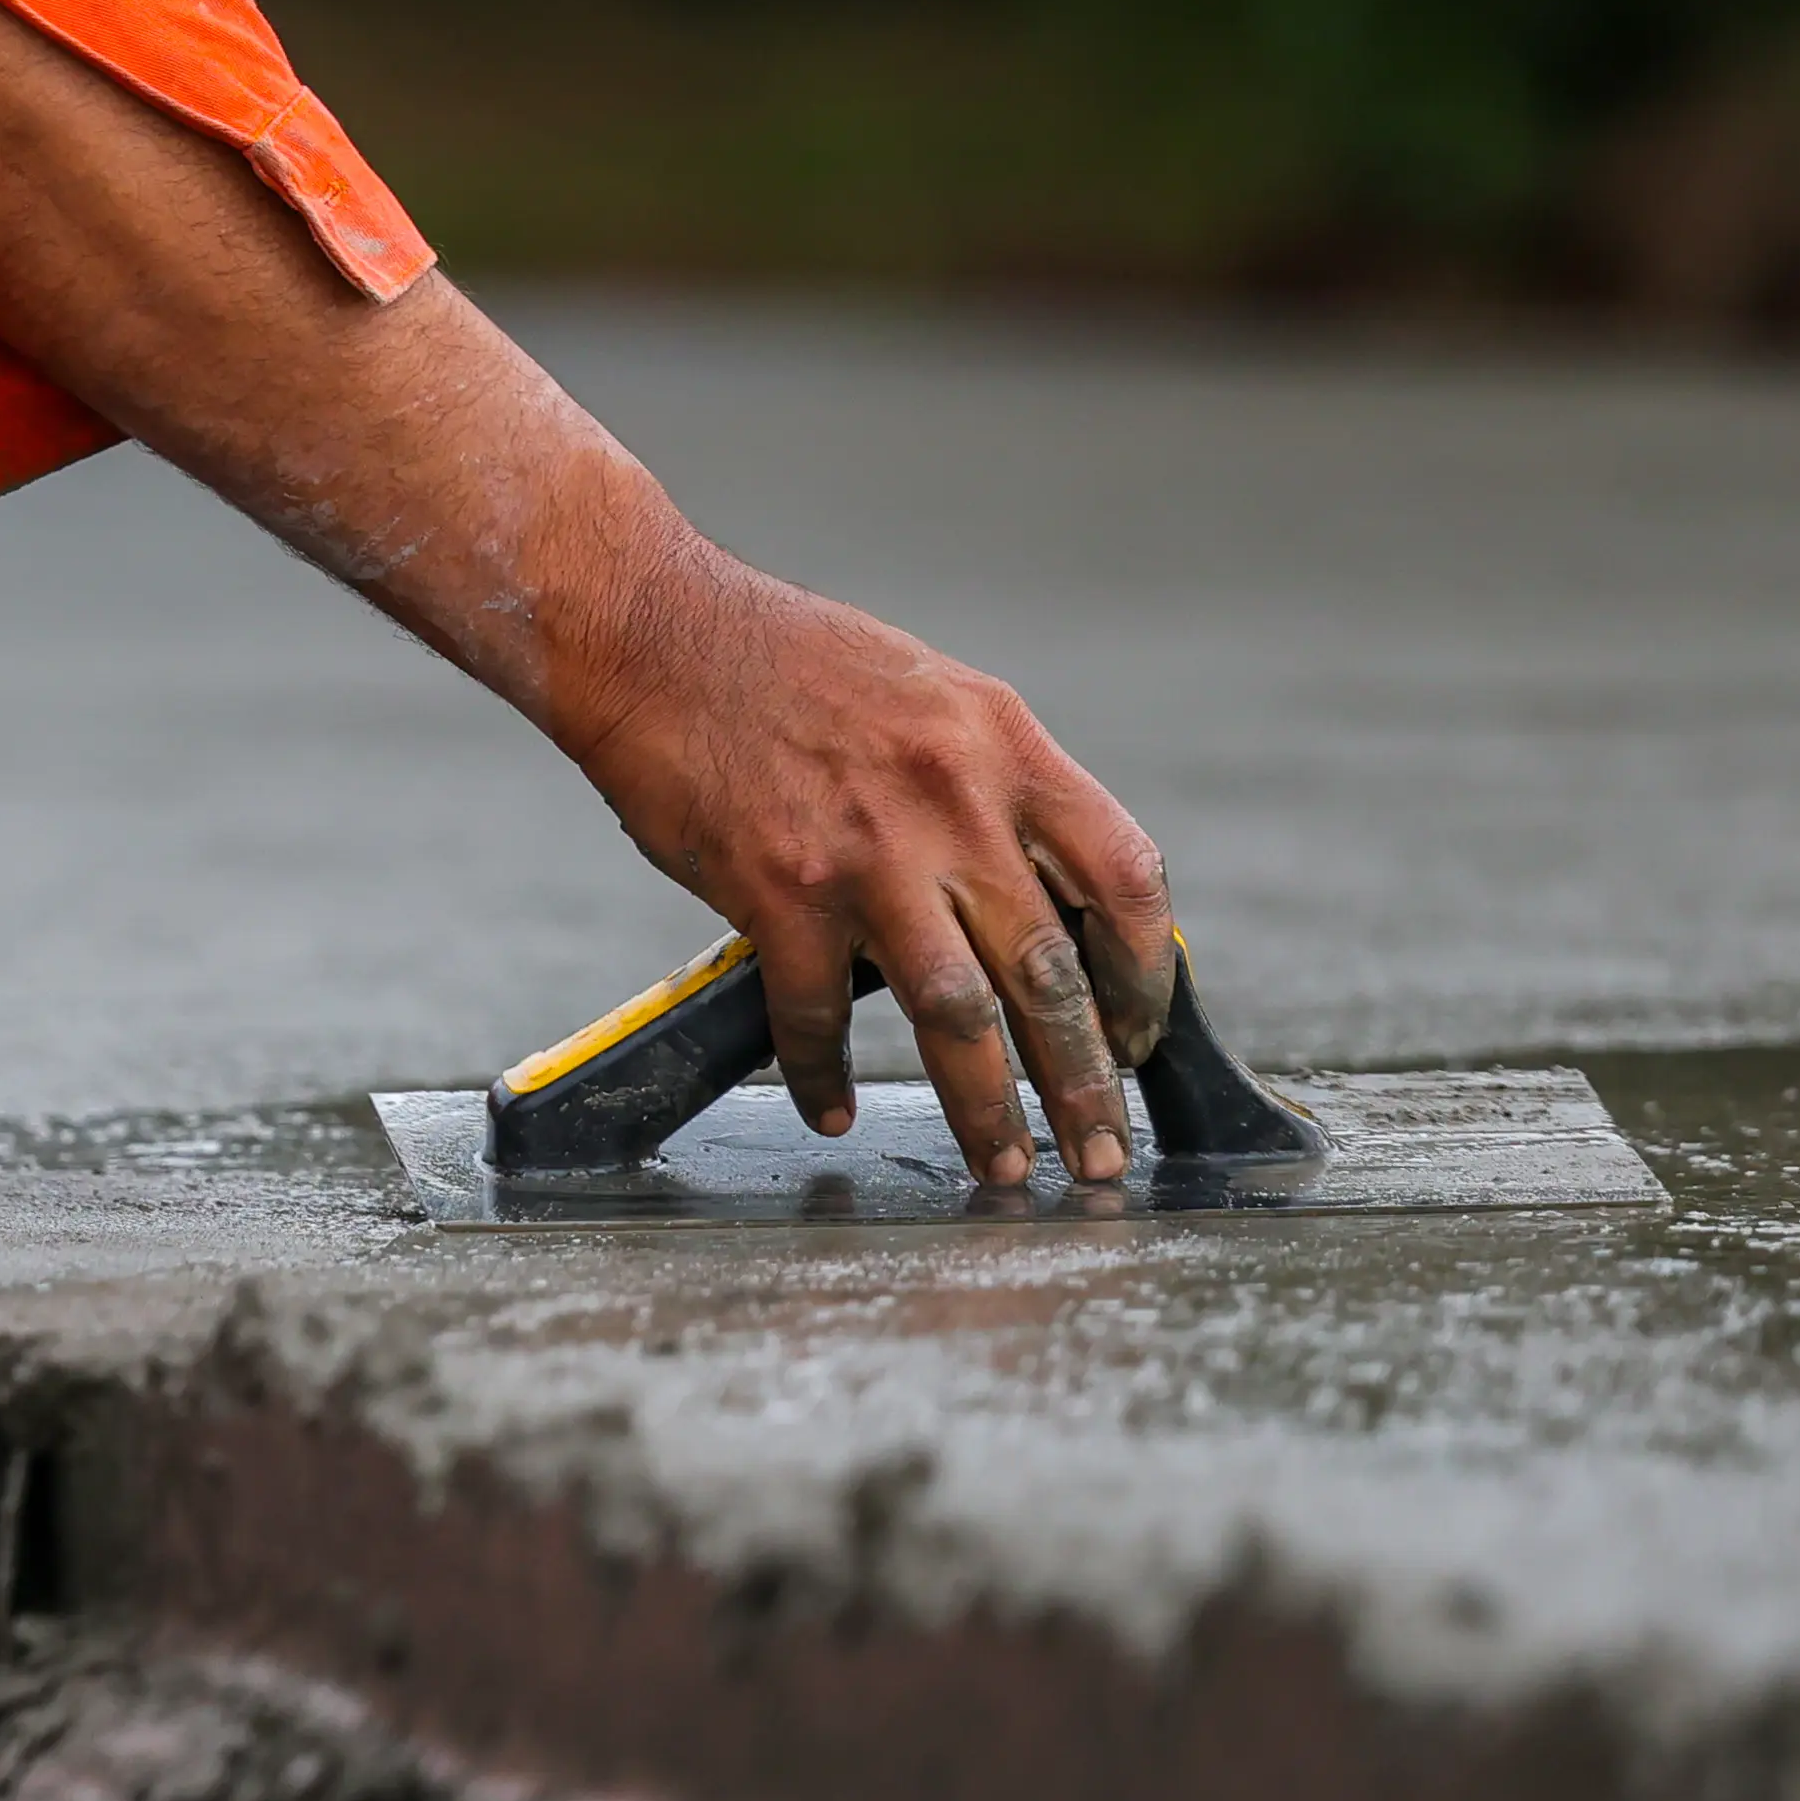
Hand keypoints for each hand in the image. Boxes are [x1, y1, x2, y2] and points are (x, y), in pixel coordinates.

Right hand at [543, 541, 1176, 1184]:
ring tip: (1003, 1167)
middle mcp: (952, 802)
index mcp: (1002, 744)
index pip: (1124, 878)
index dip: (1146, 973)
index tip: (1136, 1033)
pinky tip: (831, 1108)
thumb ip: (986, 785)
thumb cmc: (781, 661)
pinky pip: (816, 1014)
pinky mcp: (779, 893)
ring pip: (956, 1015)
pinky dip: (823, 1075)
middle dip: (1086, 1082)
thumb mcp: (926, 695)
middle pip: (1050, 973)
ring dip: (986, 1108)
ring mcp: (867, 854)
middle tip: (1100, 1154)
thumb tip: (1028, 888)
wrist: (653, 633)